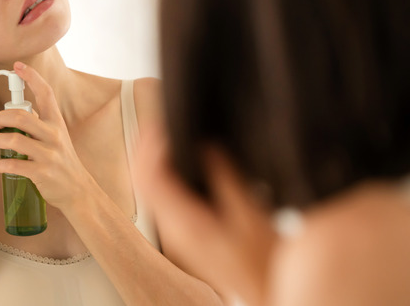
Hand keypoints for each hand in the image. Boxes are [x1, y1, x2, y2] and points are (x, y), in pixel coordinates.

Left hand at [0, 62, 97, 211]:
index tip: (17, 66)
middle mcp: (54, 135)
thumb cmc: (62, 161)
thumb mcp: (57, 136)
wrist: (78, 190)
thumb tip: (15, 112)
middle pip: (21, 116)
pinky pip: (15, 165)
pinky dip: (2, 165)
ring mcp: (49, 154)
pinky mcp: (42, 173)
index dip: (31, 77)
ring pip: (15, 140)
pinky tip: (0, 166)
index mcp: (57, 122)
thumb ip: (40, 124)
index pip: (46, 93)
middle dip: (1, 117)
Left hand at [134, 122, 275, 305]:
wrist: (266, 289)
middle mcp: (174, 227)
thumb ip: (225, 178)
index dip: (150, 146)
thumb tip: (207, 146)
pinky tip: (179, 157)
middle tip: (160, 121)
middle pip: (142, 180)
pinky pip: (162, 194)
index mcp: (185, 223)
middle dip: (146, 147)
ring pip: (149, 187)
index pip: (150, 178)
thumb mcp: (251, 215)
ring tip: (168, 132)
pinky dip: (163, 171)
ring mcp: (176, 229)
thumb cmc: (263, 262)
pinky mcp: (184, 228)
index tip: (161, 123)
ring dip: (153, 158)